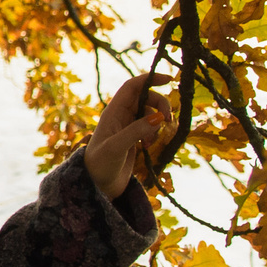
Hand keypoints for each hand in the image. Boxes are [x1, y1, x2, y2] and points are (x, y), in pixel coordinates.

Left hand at [81, 75, 171, 198]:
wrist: (96, 186)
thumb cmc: (100, 165)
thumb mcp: (117, 147)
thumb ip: (136, 131)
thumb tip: (159, 118)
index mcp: (113, 112)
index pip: (133, 87)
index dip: (150, 79)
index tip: (170, 79)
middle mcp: (120, 116)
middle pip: (146, 98)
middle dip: (160, 105)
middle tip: (169, 120)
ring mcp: (127, 127)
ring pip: (150, 113)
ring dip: (158, 122)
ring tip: (152, 140)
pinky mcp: (133, 139)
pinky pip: (150, 127)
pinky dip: (155, 133)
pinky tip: (148, 147)